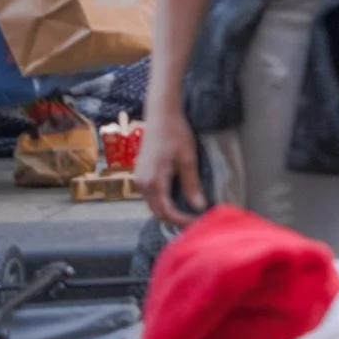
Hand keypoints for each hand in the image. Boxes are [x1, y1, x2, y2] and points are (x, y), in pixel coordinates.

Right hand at [139, 111, 208, 225]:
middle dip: (176, 219)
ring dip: (169, 211)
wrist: (160, 116)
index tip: (198, 223)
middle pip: (157, 212)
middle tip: (196, 221)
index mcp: (153, 182)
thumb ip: (191, 184)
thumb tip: (199, 206)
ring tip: (190, 212)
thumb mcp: (188, 159)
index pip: (166, 212)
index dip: (182, 220)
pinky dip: (164, 201)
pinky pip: (151, 195)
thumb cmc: (176, 134)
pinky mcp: (141, 174)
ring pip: (153, 204)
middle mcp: (141, 184)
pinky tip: (179, 199)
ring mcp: (139, 179)